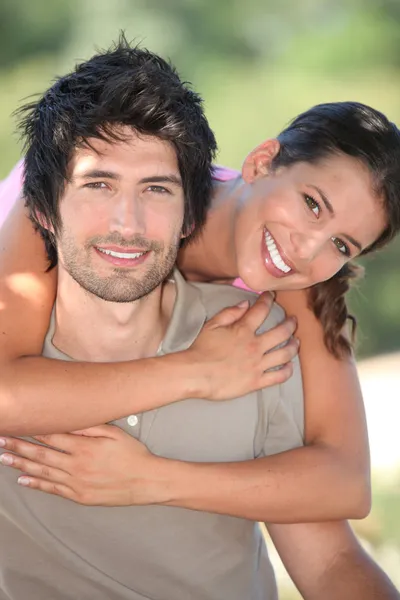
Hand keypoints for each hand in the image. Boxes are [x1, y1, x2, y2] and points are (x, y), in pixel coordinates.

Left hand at [0, 426, 168, 505]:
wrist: (146, 481)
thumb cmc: (132, 454)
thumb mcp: (114, 432)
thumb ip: (89, 426)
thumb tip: (69, 421)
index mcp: (84, 447)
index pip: (51, 436)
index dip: (32, 430)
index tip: (17, 425)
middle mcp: (76, 465)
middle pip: (41, 453)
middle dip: (18, 446)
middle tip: (1, 440)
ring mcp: (76, 482)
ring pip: (42, 471)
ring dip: (21, 464)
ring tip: (4, 458)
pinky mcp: (78, 496)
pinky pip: (53, 489)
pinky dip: (36, 484)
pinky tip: (23, 480)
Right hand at [186, 292, 298, 400]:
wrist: (195, 374)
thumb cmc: (200, 350)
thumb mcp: (212, 326)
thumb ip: (230, 313)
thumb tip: (246, 304)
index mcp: (243, 330)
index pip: (261, 310)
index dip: (268, 300)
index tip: (272, 296)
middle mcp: (255, 346)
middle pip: (281, 332)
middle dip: (290, 324)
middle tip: (293, 321)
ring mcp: (257, 364)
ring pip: (285, 354)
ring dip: (293, 346)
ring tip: (296, 342)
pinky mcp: (256, 381)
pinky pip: (278, 376)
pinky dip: (287, 371)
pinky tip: (289, 366)